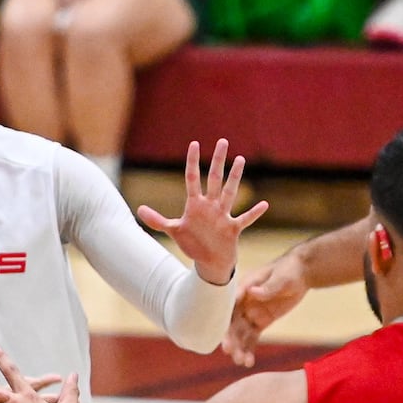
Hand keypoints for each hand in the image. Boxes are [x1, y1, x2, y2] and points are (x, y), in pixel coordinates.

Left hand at [139, 139, 268, 285]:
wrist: (210, 262)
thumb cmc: (193, 244)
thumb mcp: (174, 231)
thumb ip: (157, 220)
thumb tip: (138, 210)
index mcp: (195, 205)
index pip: (192, 178)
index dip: (192, 162)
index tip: (194, 144)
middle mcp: (210, 206)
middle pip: (214, 179)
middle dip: (218, 161)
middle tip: (223, 141)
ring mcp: (222, 216)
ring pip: (230, 193)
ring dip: (234, 178)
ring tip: (240, 160)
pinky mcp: (232, 229)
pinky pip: (245, 219)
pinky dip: (254, 213)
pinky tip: (264, 204)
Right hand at [223, 253, 307, 367]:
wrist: (302, 273)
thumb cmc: (289, 270)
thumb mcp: (281, 277)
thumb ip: (267, 287)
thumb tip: (252, 291)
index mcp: (243, 289)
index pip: (229, 306)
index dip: (224, 321)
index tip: (223, 335)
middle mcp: (243, 302)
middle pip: (233, 323)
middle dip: (231, 339)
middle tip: (231, 353)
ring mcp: (251, 313)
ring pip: (241, 334)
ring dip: (240, 348)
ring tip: (242, 362)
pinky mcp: (261, 321)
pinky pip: (252, 337)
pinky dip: (249, 349)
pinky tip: (248, 362)